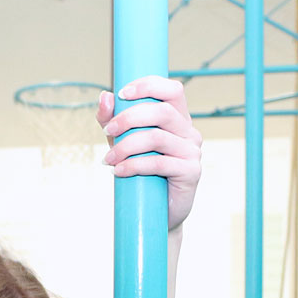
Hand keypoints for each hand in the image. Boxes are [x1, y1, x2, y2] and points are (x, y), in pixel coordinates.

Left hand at [97, 76, 201, 231]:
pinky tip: (118, 171)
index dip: (149, 85)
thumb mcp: (122, 142)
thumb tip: (105, 96)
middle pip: (162, 111)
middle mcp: (189, 132)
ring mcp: (192, 152)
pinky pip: (160, 163)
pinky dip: (134, 165)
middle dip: (129, 118)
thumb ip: (112, 120)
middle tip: (108, 131)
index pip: (172, 90)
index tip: (122, 93)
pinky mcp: (191, 173)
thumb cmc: (141, 174)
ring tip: (108, 159)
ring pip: (157, 137)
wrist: (155, 213)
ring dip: (126, 146)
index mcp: (177, 119)